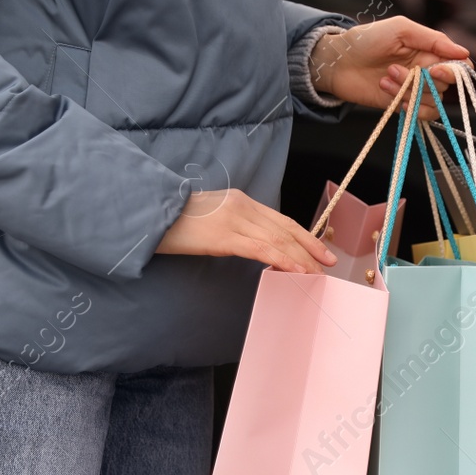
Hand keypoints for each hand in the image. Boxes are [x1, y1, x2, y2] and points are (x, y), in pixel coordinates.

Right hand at [156, 188, 335, 273]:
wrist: (148, 215)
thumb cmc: (174, 222)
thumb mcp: (210, 219)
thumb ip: (234, 227)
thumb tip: (253, 246)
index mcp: (240, 201)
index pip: (281, 219)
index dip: (304, 235)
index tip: (321, 250)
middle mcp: (242, 206)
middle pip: (285, 229)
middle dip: (309, 248)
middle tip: (327, 265)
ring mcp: (234, 220)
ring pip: (278, 240)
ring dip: (300, 258)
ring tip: (316, 274)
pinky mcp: (224, 237)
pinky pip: (262, 249)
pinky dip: (283, 260)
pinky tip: (296, 271)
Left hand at [309, 17, 469, 119]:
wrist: (337, 62)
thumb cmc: (366, 39)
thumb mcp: (401, 29)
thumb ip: (433, 39)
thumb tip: (464, 53)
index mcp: (429, 50)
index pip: (458, 65)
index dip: (453, 71)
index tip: (436, 69)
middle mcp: (426, 70)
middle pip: (445, 85)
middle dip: (422, 80)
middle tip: (393, 68)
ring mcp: (415, 89)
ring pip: (433, 101)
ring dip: (409, 91)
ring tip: (385, 78)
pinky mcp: (403, 105)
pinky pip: (421, 114)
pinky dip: (410, 107)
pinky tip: (389, 93)